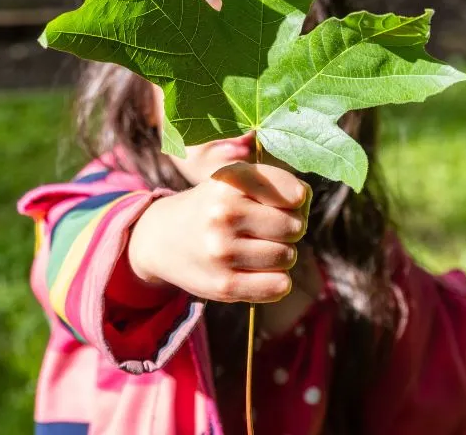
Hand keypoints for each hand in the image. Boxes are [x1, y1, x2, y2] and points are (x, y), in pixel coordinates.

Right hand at [128, 163, 310, 302]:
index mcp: (230, 181)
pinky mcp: (224, 285)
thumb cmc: (213, 206)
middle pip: (295, 227)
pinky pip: (278, 285)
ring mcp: (222, 251)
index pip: (294, 193)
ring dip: (281, 255)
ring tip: (258, 248)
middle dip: (290, 229)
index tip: (283, 203)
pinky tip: (260, 271)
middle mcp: (224, 213)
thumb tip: (303, 199)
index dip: (296, 200)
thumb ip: (275, 183)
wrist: (162, 238)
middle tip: (269, 229)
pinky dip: (277, 281)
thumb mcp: (235, 181)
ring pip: (288, 256)